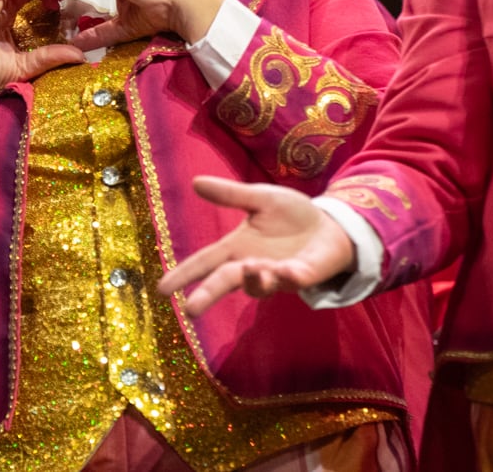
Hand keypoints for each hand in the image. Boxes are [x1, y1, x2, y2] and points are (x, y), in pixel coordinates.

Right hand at [157, 177, 356, 316]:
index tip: (161, 291)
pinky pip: (292, 280)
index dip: (183, 275)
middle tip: (190, 310)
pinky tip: (286, 269)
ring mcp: (277, 275)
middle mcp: (252, 265)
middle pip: (224, 283)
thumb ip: (230, 195)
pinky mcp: (302, 276)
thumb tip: (195, 182)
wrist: (331, 224)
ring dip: (254, 279)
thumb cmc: (292, 216)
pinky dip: (288, 276)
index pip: (204, 263)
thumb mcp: (260, 199)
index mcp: (237, 248)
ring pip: (259, 286)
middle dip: (208, 296)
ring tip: (251, 266)